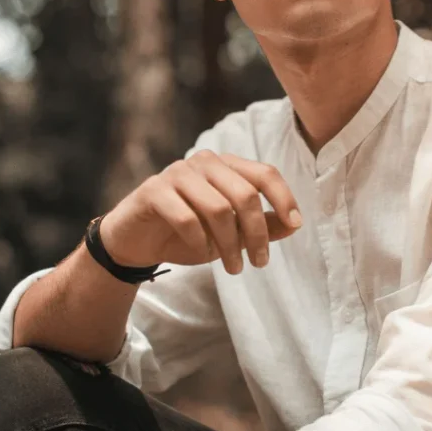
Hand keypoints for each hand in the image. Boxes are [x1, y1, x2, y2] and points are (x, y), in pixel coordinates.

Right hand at [99, 151, 302, 274]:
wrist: (136, 241)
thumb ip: (262, 225)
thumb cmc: (187, 233)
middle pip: (245, 195)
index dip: (284, 198)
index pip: (264, 173)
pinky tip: (202, 254)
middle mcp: (204, 162)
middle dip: (256, 233)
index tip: (295, 225)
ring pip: (218, 209)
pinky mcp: (153, 191)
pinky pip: (187, 219)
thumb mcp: (230, 232)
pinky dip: (200, 242)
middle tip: (259, 263)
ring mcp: (176, 173)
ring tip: (233, 268)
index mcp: (226, 166)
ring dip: (229, 245)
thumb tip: (295, 224)